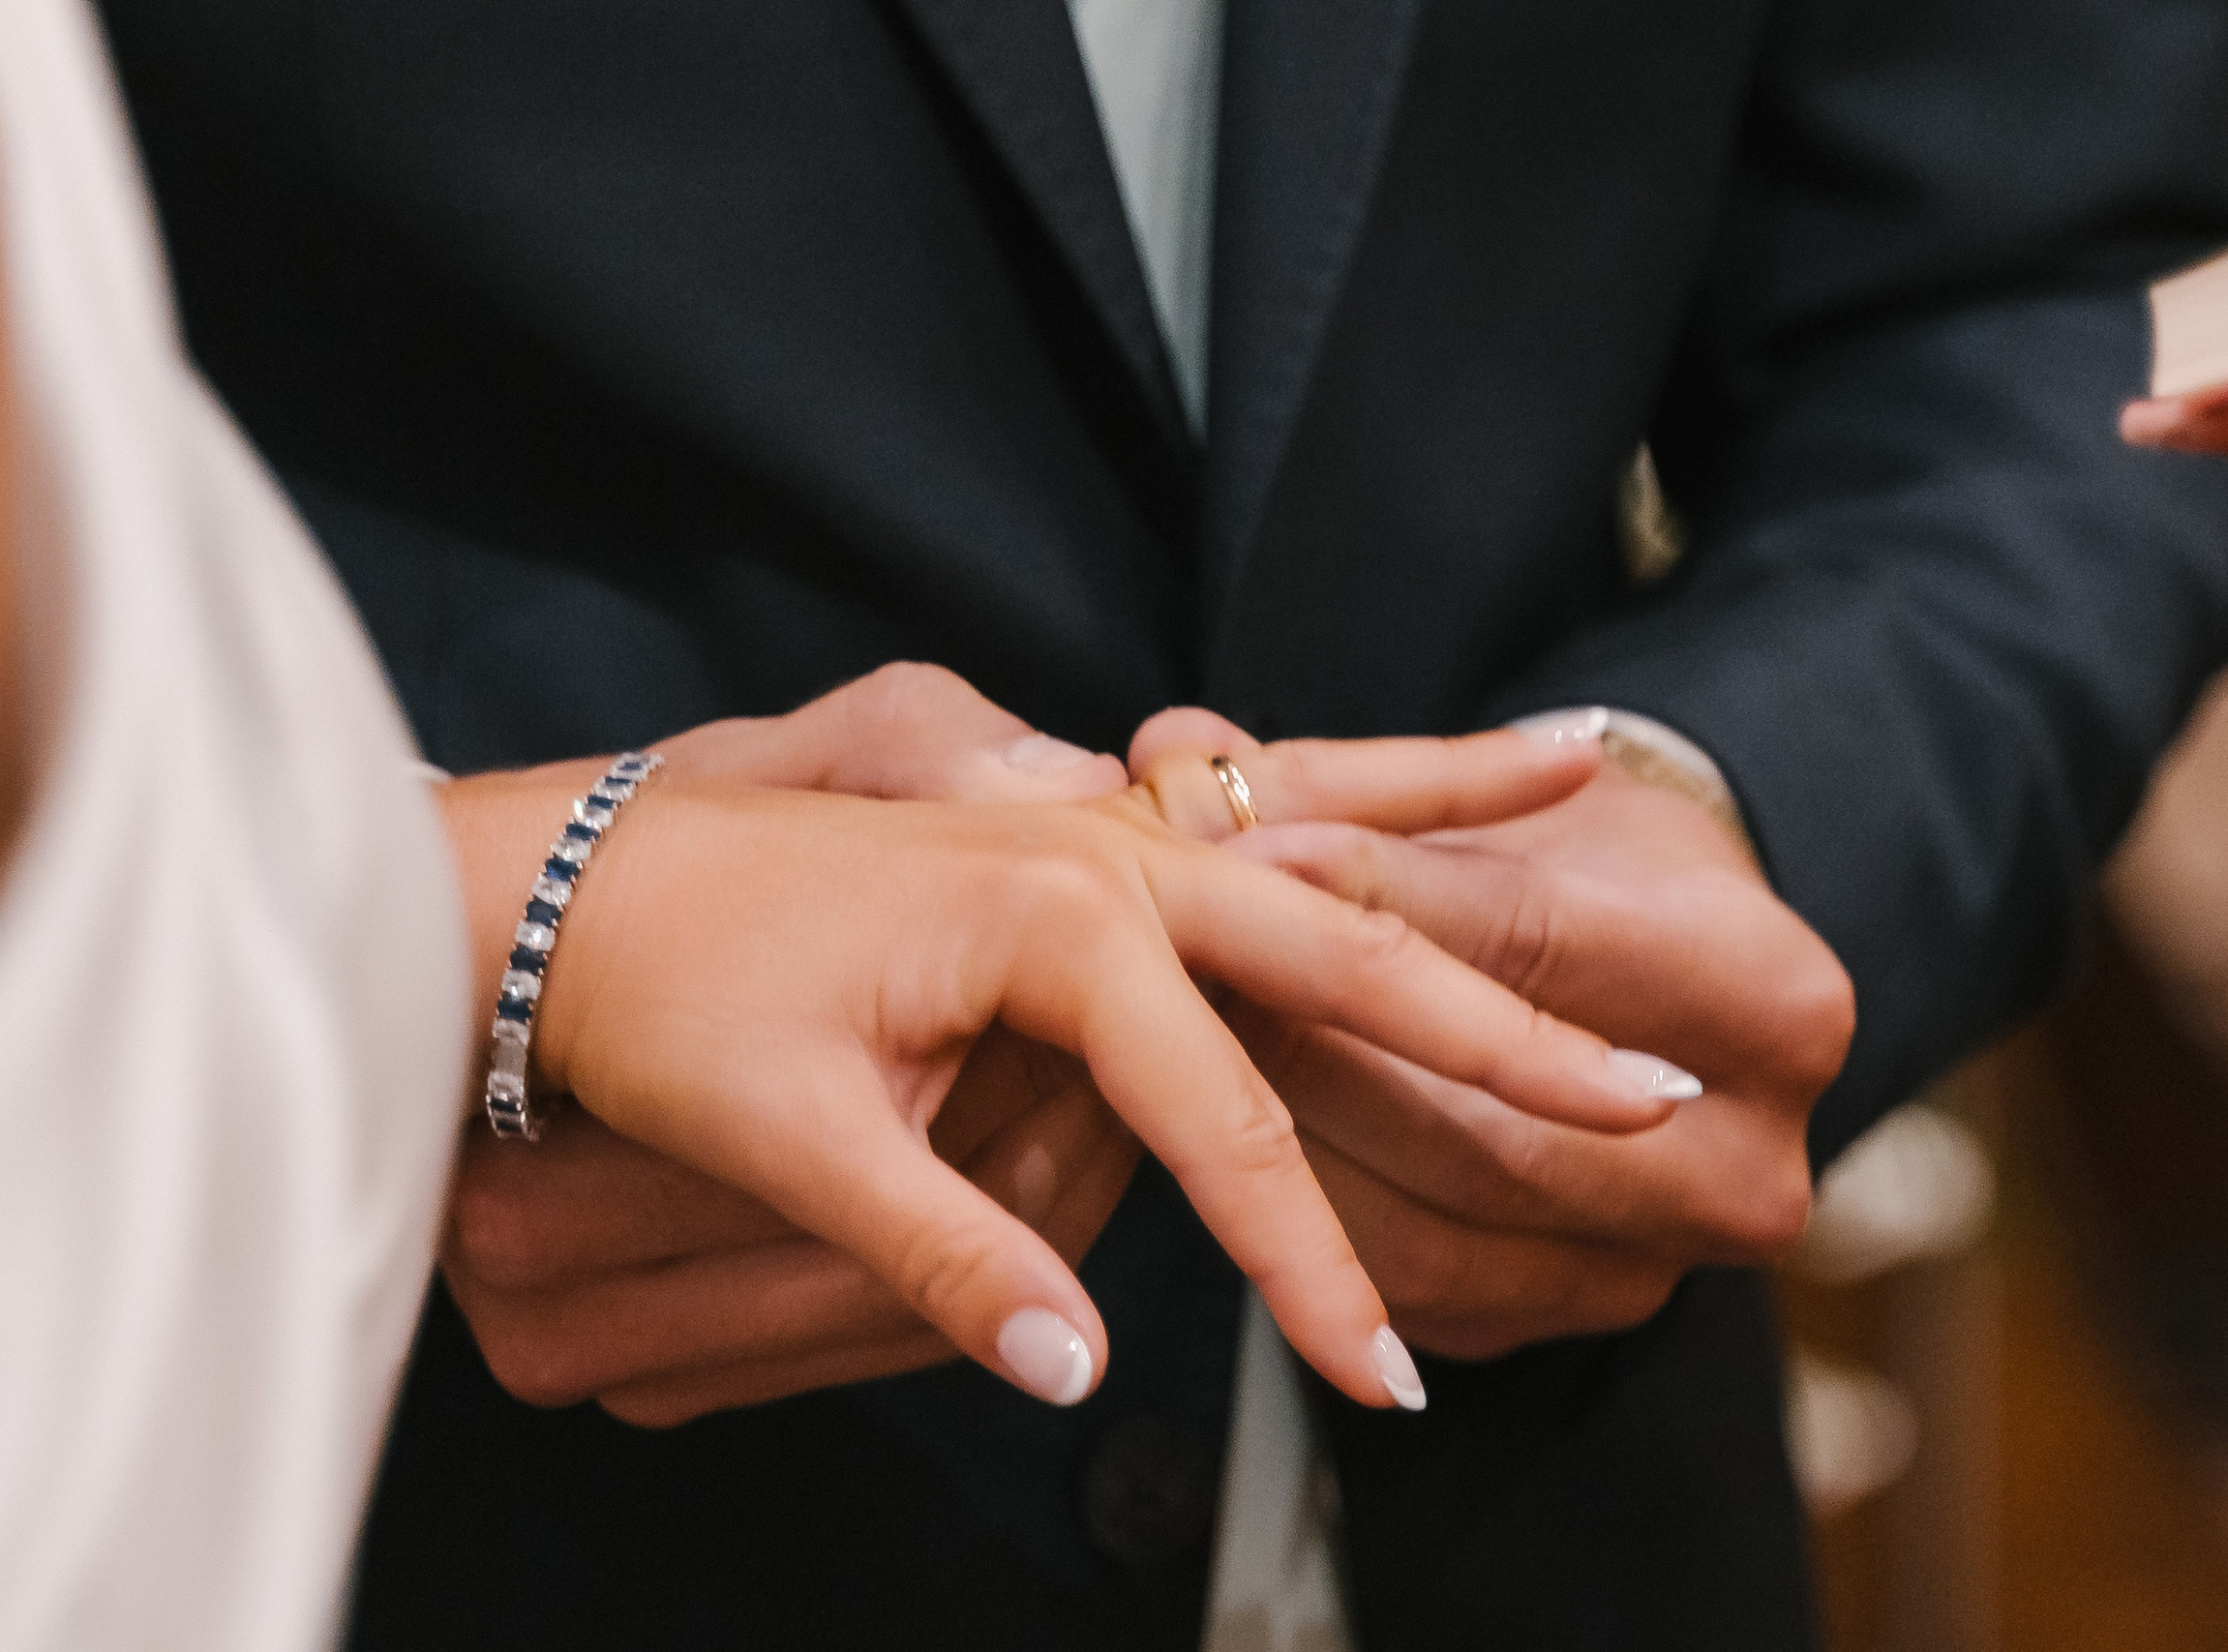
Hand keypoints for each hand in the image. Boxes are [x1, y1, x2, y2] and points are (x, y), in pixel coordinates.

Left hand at [444, 676, 1637, 1409]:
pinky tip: (1515, 768)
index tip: (1379, 1384)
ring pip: (1333, 881)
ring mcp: (1106, 835)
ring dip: (1472, 911)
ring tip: (1612, 887)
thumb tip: (1081, 1371)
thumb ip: (949, 1253)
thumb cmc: (669, 991)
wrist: (579, 881)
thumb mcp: (792, 1131)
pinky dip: (1401, 806)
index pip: (1226, 1124)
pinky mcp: (1093, 845)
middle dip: (1501, 1046)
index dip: (1305, 1269)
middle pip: (1346, 964)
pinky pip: (1275, 832)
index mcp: (1057, 917)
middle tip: (1648, 1105)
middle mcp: (1109, 853)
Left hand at [1130, 708, 1856, 1360]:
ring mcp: (1654, 1268)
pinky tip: (1222, 1126)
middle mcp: (1744, 1167)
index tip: (1242, 845)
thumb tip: (1181, 750)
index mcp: (1776, 1004)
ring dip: (1281, 1129)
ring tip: (1177, 1036)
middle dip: (1309, 1031)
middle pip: (1482, 1114)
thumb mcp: (1517, 807)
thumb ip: (1361, 795)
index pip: (1534, 942)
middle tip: (1177, 960)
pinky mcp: (1557, 1323)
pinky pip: (1401, 1281)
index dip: (1373, 890)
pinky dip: (1300, 1206)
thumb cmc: (1593, 872)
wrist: (1658, 1000)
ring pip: (1425, 1217)